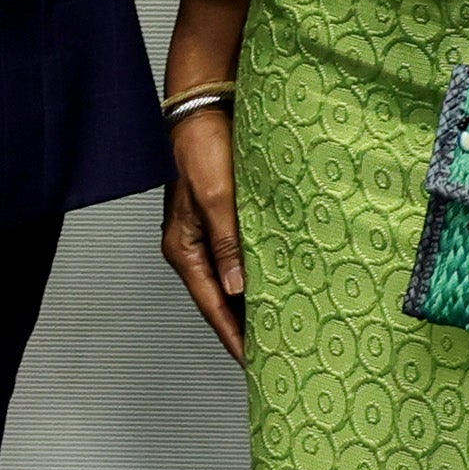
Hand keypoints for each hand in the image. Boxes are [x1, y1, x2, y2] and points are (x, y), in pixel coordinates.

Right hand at [156, 0, 251, 362]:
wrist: (205, 100)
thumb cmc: (204, 144)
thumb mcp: (217, 197)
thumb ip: (228, 245)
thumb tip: (236, 291)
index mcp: (183, 247)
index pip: (211, 306)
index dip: (234, 339)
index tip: (257, 368)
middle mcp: (193, 245)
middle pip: (220, 300)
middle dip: (246, 328)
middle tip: (278, 357)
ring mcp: (208, 232)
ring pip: (232, 281)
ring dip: (254, 303)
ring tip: (285, 329)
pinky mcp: (224, 217)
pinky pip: (241, 258)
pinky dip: (258, 276)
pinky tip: (280, 284)